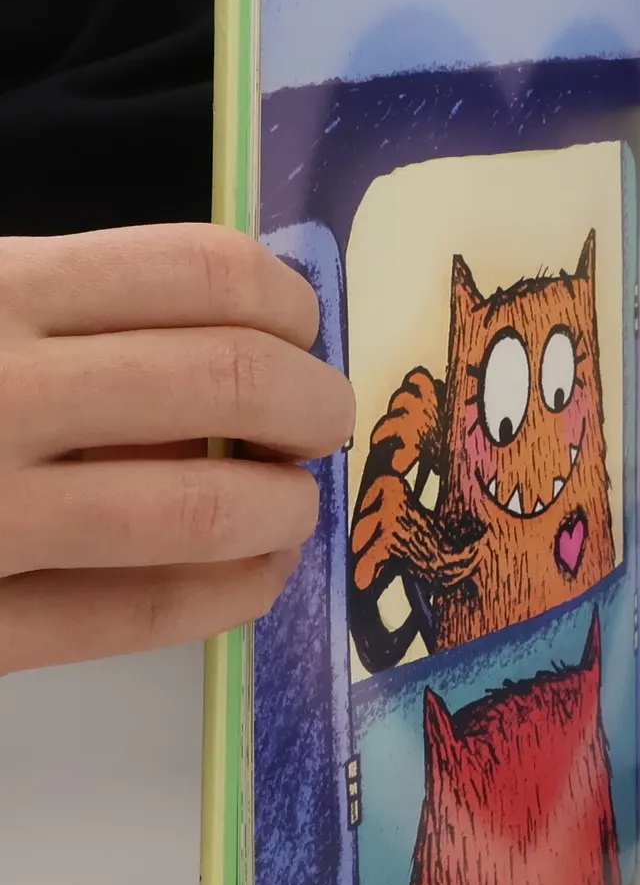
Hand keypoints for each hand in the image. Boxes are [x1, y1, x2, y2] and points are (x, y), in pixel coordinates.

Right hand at [0, 225, 356, 674]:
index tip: (302, 336)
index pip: (205, 272)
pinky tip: (254, 574)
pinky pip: (142, 612)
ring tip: (290, 505)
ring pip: (207, 507)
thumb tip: (246, 351)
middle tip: (321, 424)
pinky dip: (231, 593)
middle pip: (232, 378)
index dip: (289, 307)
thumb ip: (73, 319)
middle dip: (315, 405)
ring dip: (286, 508)